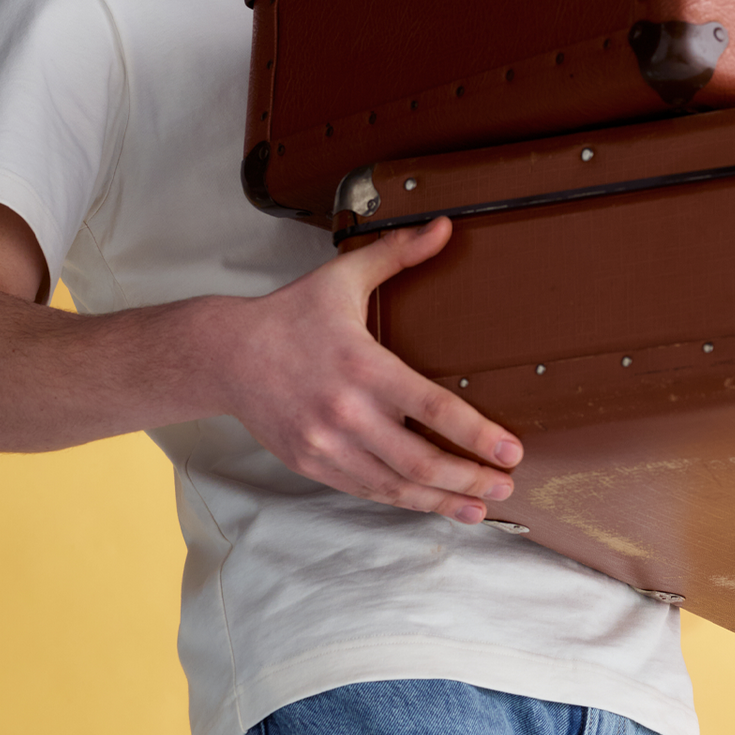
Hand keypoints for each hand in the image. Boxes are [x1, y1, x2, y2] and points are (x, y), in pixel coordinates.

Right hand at [214, 216, 520, 524]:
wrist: (225, 355)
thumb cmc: (290, 315)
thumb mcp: (343, 278)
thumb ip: (397, 254)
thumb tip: (443, 227)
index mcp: (362, 365)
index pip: (432, 408)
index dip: (476, 434)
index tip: (510, 450)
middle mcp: (345, 411)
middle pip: (419, 460)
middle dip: (468, 478)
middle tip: (505, 485)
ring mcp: (326, 444)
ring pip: (394, 485)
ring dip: (441, 500)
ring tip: (479, 507)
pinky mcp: (311, 463)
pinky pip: (365, 490)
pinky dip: (402, 500)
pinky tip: (430, 503)